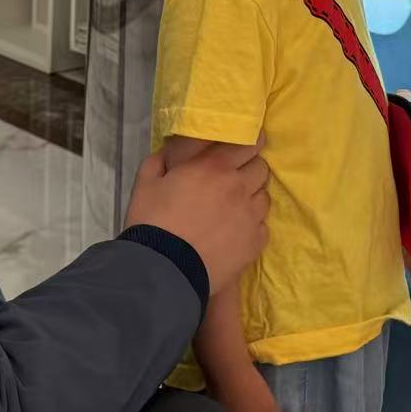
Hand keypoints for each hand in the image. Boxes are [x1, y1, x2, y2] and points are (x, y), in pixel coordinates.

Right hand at [124, 138, 269, 293]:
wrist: (164, 270)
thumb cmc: (152, 221)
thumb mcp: (146, 182)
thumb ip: (160, 160)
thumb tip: (170, 152)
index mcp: (214, 166)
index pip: (249, 143)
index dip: (250, 141)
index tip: (247, 143)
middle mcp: (239, 187)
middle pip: (261, 168)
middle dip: (249, 168)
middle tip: (233, 177)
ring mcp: (250, 217)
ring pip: (264, 197)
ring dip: (251, 196)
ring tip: (234, 207)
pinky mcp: (255, 243)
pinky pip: (262, 226)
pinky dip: (252, 225)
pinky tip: (235, 231)